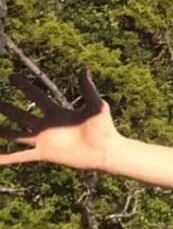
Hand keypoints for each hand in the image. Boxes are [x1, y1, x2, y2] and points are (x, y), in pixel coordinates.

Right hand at [0, 71, 115, 171]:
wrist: (106, 151)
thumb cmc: (104, 128)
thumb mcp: (95, 106)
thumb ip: (88, 89)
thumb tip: (84, 69)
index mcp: (57, 113)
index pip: (36, 96)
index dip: (24, 86)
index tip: (11, 76)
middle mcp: (47, 126)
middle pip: (20, 115)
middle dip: (5, 108)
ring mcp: (44, 141)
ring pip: (16, 135)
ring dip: (2, 131)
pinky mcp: (44, 154)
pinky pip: (21, 156)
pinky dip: (6, 158)